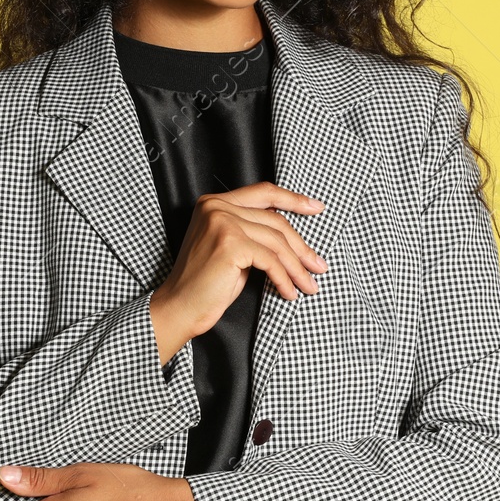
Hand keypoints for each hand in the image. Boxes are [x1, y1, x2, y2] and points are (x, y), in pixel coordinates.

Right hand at [150, 181, 327, 363]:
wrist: (180, 308)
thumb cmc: (207, 284)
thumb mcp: (233, 249)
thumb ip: (253, 232)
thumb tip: (295, 237)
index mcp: (213, 202)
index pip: (263, 193)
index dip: (293, 199)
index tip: (316, 208)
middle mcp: (216, 206)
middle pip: (275, 221)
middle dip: (301, 247)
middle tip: (319, 267)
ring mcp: (222, 222)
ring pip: (276, 242)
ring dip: (297, 268)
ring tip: (308, 285)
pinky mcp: (230, 244)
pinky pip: (270, 261)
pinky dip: (284, 279)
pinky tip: (288, 292)